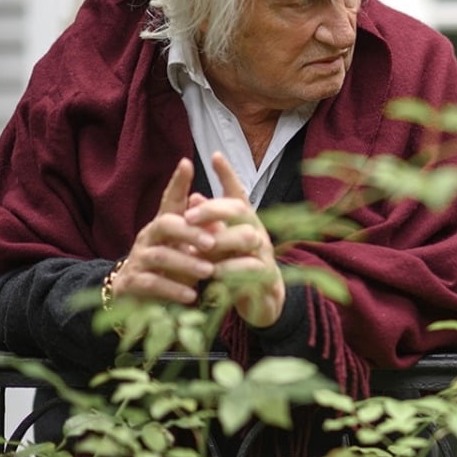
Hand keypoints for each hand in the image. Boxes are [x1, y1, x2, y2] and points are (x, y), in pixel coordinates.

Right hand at [109, 158, 215, 304]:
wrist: (136, 300)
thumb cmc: (171, 269)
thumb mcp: (189, 249)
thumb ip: (204, 234)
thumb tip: (221, 217)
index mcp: (164, 226)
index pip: (169, 200)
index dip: (177, 183)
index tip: (186, 163)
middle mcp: (149, 237)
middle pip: (166, 224)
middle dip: (190, 232)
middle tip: (212, 243)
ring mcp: (138, 259)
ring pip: (160, 255)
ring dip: (186, 262)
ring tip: (208, 271)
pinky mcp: (131, 283)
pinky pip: (151, 283)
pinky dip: (173, 289)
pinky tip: (191, 295)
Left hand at [183, 152, 285, 327]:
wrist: (262, 301)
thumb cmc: (236, 267)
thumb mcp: (219, 244)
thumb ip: (208, 224)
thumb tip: (191, 197)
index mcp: (244, 222)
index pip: (238, 193)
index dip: (228, 174)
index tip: (214, 155)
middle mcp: (257, 231)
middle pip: (241, 210)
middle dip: (214, 210)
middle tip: (188, 217)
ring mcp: (265, 253)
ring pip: (247, 237)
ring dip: (221, 241)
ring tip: (199, 249)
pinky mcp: (267, 276)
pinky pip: (251, 268)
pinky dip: (230, 269)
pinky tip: (214, 273)